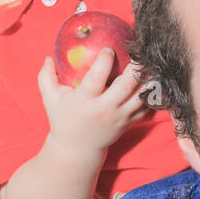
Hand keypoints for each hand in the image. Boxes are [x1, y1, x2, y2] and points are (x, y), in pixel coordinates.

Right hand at [37, 49, 151, 154]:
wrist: (78, 149)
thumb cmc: (63, 119)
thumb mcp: (50, 99)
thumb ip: (46, 77)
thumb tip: (48, 57)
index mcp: (84, 101)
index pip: (96, 78)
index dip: (104, 61)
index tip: (108, 49)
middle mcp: (105, 109)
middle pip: (126, 85)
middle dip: (135, 66)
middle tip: (138, 50)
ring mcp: (120, 117)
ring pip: (142, 95)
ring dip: (149, 78)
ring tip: (151, 61)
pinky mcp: (129, 122)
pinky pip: (146, 105)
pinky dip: (152, 91)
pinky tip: (153, 77)